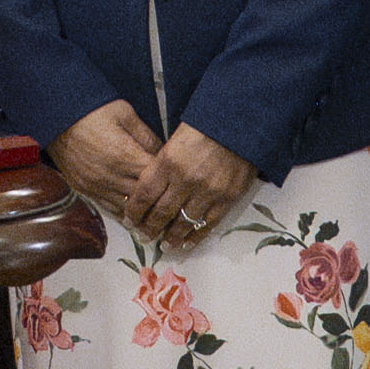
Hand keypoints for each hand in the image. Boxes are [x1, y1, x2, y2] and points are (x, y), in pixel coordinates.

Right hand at [48, 102, 169, 236]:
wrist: (58, 116)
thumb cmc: (91, 111)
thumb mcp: (125, 114)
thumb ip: (147, 136)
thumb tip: (163, 152)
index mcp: (124, 157)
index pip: (154, 179)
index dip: (167, 183)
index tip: (177, 186)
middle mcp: (110, 176)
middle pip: (142, 199)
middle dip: (157, 202)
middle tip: (172, 206)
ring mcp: (95, 185)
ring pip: (126, 209)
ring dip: (141, 212)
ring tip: (156, 216)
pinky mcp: (84, 189)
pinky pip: (108, 208)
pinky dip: (122, 212)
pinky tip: (133, 214)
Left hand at [136, 126, 257, 252]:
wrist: (241, 123)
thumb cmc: (205, 125)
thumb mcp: (175, 139)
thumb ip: (163, 164)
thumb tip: (150, 190)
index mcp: (168, 161)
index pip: (144, 194)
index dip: (134, 211)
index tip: (129, 220)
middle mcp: (185, 179)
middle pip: (161, 212)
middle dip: (149, 228)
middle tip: (144, 236)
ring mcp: (207, 191)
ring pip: (183, 223)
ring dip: (171, 237)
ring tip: (164, 245)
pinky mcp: (227, 198)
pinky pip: (207, 224)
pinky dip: (195, 236)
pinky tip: (187, 243)